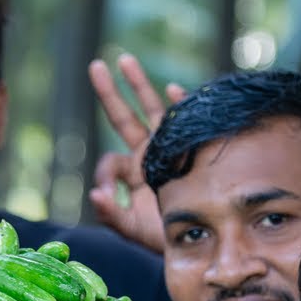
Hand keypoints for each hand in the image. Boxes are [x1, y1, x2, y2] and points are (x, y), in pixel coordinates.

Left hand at [86, 53, 184, 254]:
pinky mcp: (193, 146)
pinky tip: (172, 88)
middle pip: (124, 118)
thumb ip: (112, 216)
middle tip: (97, 66)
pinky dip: (179, 102)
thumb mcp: (135, 230)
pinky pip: (184, 118)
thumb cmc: (167, 238)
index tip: (107, 194)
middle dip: (110, 94)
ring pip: (151, 109)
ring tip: (125, 60)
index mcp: (132, 174)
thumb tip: (94, 195)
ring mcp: (170, 146)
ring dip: (138, 84)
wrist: (206, 240)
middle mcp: (148, 155)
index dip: (103, 174)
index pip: (109, 161)